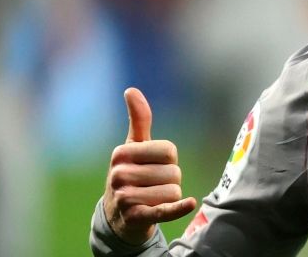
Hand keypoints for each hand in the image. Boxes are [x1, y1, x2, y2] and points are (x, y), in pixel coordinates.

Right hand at [103, 88, 196, 244]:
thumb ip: (138, 119)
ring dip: (170, 196)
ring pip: (174, 191)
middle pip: (173, 172)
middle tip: (153, 185)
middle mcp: (119, 175)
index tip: (153, 165)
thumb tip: (131, 90)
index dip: (169, 159)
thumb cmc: (132, 173)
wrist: (118, 217)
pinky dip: (178, 208)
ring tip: (152, 198)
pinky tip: (189, 203)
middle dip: (170, 179)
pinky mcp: (136, 218)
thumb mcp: (133, 147)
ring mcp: (125, 198)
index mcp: (121, 154)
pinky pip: (164, 210)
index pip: (169, 150)